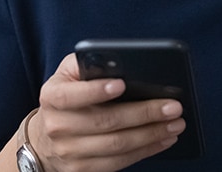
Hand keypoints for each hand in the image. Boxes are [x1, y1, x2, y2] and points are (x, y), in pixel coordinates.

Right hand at [31, 53, 184, 171]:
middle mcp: (57, 126)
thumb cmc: (67, 97)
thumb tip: (119, 61)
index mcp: (52, 97)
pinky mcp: (82, 170)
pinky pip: (119, 162)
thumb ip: (87, 63)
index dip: (96, 91)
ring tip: (175, 124)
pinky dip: (145, 151)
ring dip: (151, 135)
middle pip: (105, 122)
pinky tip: (162, 140)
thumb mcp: (67, 75)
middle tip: (173, 106)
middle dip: (143, 113)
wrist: (46, 138)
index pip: (71, 95)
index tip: (121, 84)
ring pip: (117, 145)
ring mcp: (69, 152)